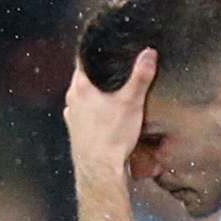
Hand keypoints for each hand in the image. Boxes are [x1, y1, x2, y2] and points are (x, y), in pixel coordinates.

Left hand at [65, 48, 156, 173]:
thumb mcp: (131, 102)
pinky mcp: (76, 133)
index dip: (95, 52)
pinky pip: (84, 116)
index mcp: (80, 87)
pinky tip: (107, 118)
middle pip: (84, 78)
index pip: (83, 59)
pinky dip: (93, 113)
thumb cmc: (111, 137)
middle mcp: (71, 100)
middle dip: (99, 75)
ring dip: (95, 95)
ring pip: (83, 98)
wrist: (100, 171)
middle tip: (115, 72)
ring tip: (113, 95)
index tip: (105, 49)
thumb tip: (149, 54)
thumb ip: (141, 76)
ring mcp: (71, 117)